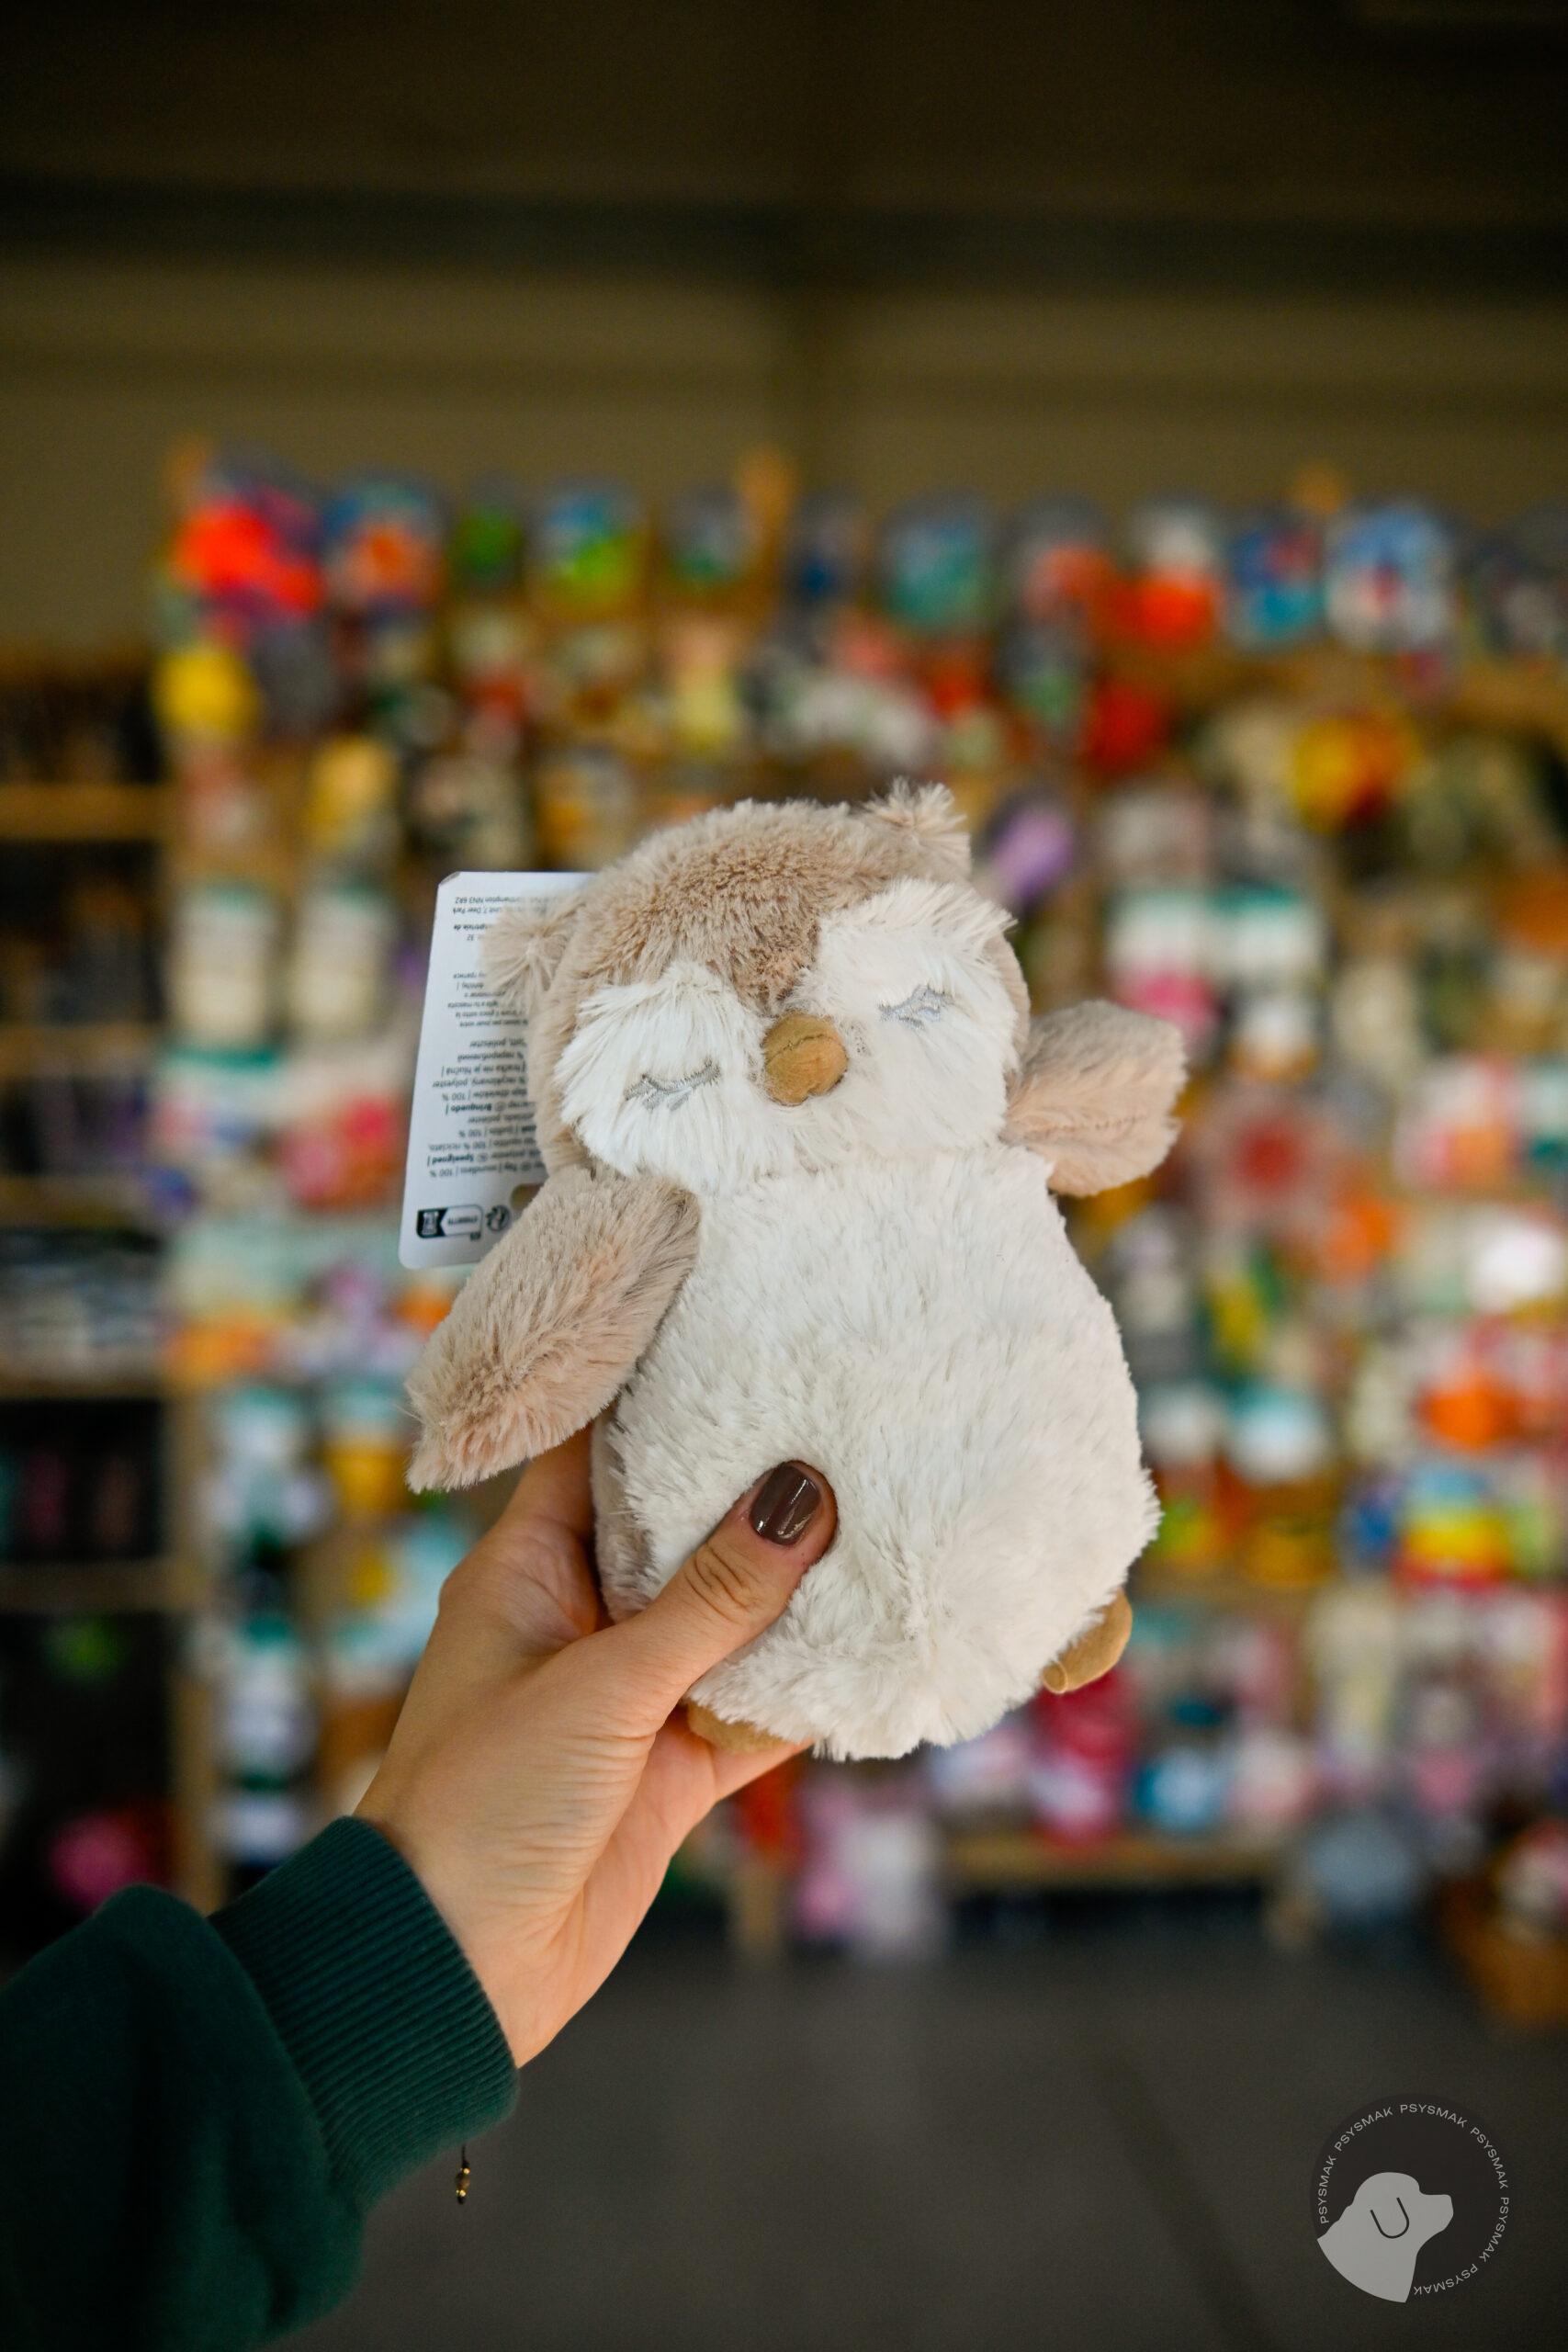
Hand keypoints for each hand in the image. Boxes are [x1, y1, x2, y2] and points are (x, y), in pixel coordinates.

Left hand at [357, 1433, 835, 2064]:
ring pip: (731, 1617)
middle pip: (680, 1526)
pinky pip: (754, 1708)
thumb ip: (710, 1598)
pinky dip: (809, 1685)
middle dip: (754, 1483)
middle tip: (847, 1410)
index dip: (661, 1392)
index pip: (596, 1449)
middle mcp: (580, 1615)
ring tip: (890, 1507)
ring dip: (796, 1585)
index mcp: (528, 1567)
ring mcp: (631, 1694)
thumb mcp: (601, 1685)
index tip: (739, 1331)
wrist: (450, 1973)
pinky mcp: (671, 1769)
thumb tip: (802, 1495)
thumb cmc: (483, 1803)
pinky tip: (878, 1640)